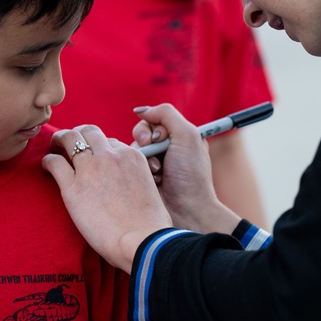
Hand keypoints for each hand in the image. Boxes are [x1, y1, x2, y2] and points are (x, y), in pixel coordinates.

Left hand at [43, 125, 172, 272]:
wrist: (142, 241)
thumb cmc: (150, 225)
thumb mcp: (149, 189)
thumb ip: (136, 179)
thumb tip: (128, 187)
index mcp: (131, 156)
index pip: (109, 141)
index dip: (98, 148)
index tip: (92, 157)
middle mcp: (110, 156)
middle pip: (89, 131)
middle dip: (78, 134)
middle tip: (69, 144)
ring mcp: (90, 169)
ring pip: (70, 138)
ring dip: (60, 140)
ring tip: (54, 147)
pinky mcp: (73, 187)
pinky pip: (54, 163)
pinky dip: (48, 161)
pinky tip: (46, 167)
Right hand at [133, 104, 239, 233]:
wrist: (187, 210)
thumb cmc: (191, 175)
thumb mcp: (188, 136)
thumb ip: (166, 114)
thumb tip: (140, 110)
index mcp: (178, 137)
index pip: (152, 121)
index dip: (153, 128)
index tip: (161, 139)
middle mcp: (164, 149)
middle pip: (140, 134)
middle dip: (145, 142)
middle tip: (154, 153)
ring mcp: (152, 165)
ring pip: (132, 150)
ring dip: (144, 159)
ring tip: (157, 172)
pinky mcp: (142, 180)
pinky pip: (128, 167)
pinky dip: (138, 172)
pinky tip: (151, 181)